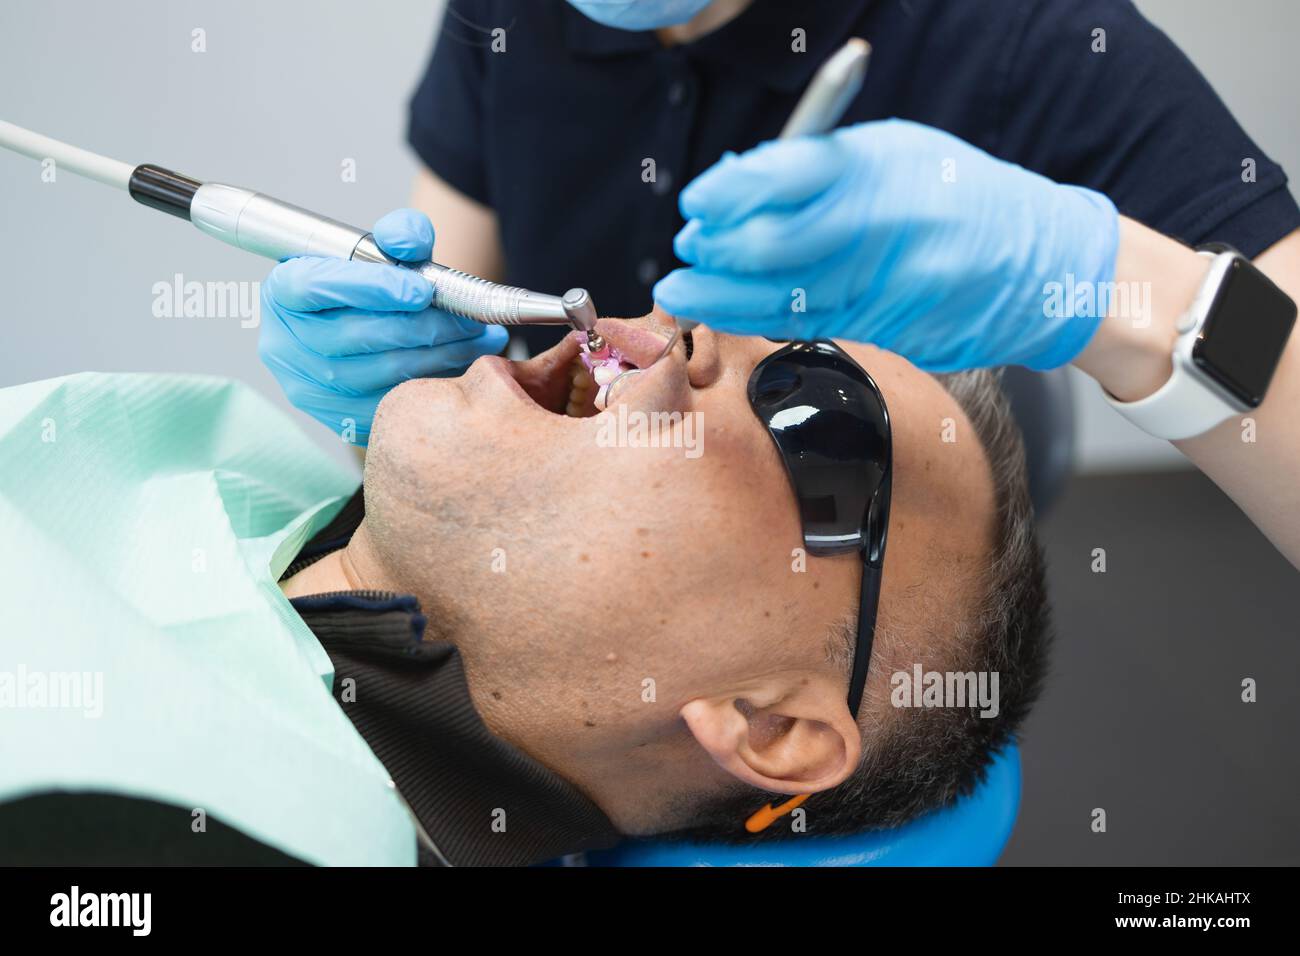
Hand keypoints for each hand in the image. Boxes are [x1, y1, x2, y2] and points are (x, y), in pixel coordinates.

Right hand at [259, 208, 506, 442]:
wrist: (363, 331)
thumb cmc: (370, 287)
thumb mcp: (383, 252)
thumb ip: (399, 235)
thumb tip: (410, 245)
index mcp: (282, 292)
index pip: (315, 287)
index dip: (371, 289)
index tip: (423, 290)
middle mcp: (284, 345)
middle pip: (356, 336)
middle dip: (424, 325)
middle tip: (471, 317)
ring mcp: (309, 388)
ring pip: (382, 373)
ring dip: (442, 354)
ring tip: (480, 337)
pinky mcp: (338, 419)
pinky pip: (396, 404)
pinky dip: (437, 383)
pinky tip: (466, 364)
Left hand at [654, 119, 1119, 370]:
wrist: (1040, 266)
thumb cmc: (960, 197)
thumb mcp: (897, 154)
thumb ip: (820, 168)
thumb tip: (737, 186)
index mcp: (888, 170)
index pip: (792, 177)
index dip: (733, 193)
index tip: (698, 202)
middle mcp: (888, 230)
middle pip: (779, 246)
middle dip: (720, 251)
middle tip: (689, 249)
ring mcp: (889, 287)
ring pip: (786, 298)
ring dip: (724, 298)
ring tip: (685, 292)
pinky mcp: (887, 331)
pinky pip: (811, 325)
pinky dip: (761, 319)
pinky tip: (730, 312)